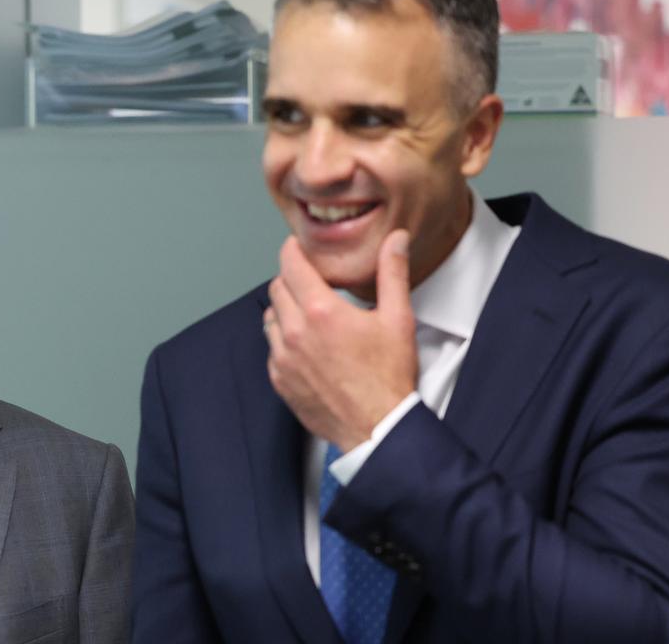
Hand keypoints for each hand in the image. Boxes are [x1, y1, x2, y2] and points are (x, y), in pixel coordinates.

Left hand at [263, 230, 417, 451]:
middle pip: (277, 288)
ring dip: (285, 310)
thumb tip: (395, 240)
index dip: (292, 250)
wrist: (377, 429)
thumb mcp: (398, 319)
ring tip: (310, 315)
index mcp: (321, 312)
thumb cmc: (388, 378)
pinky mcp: (279, 379)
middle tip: (311, 282)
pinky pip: (272, 349)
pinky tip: (307, 346)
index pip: (290, 264)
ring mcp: (283, 358)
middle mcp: (294, 332)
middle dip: (292, 279)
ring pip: (270, 318)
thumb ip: (392, 273)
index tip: (298, 247)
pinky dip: (284, 341)